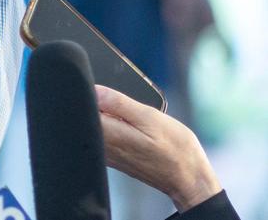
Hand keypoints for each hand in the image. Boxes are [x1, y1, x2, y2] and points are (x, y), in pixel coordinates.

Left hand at [96, 85, 220, 210]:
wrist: (188, 179)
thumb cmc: (175, 149)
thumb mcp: (150, 118)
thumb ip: (118, 103)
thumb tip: (94, 90)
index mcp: (108, 134)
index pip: (81, 109)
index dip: (86, 94)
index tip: (99, 89)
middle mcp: (102, 146)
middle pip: (85, 117)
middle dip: (97, 104)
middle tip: (119, 103)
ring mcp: (106, 154)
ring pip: (94, 127)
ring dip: (106, 115)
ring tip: (128, 115)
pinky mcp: (113, 158)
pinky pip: (102, 136)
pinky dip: (111, 126)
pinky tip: (128, 125)